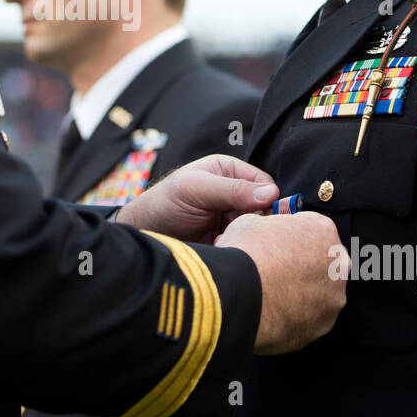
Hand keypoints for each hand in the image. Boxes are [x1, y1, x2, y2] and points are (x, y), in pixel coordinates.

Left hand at [115, 154, 278, 244]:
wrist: (144, 233)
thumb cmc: (163, 203)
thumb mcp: (196, 189)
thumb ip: (232, 190)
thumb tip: (272, 194)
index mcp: (229, 170)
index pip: (265, 184)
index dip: (265, 200)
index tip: (252, 215)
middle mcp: (233, 191)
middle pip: (263, 208)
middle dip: (251, 221)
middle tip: (232, 229)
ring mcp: (230, 215)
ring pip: (255, 228)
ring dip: (242, 235)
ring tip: (221, 238)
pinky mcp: (226, 236)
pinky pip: (244, 242)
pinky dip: (235, 246)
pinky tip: (218, 246)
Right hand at [216, 211, 347, 353]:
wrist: (239, 294)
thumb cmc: (244, 253)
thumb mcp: (249, 223)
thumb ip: (267, 227)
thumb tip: (260, 235)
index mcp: (323, 229)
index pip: (311, 230)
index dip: (290, 238)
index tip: (275, 247)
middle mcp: (338, 262)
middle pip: (323, 262)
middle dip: (304, 267)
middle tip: (276, 273)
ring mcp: (334, 296)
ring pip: (320, 294)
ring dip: (302, 294)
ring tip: (272, 297)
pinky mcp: (324, 325)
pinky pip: (311, 318)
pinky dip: (297, 317)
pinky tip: (275, 314)